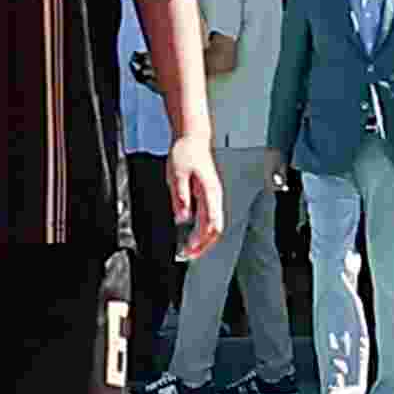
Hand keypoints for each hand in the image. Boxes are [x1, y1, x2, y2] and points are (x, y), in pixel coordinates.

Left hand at [165, 135, 226, 258]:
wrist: (193, 138)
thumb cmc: (185, 153)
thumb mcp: (177, 174)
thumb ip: (180, 197)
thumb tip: (182, 218)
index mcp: (209, 191)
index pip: (211, 222)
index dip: (200, 239)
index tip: (188, 249)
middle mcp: (215, 195)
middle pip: (216, 228)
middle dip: (203, 245)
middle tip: (188, 256)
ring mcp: (213, 196)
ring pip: (214, 224)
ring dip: (203, 239)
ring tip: (189, 249)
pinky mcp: (209, 195)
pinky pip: (210, 217)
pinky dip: (202, 230)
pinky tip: (192, 234)